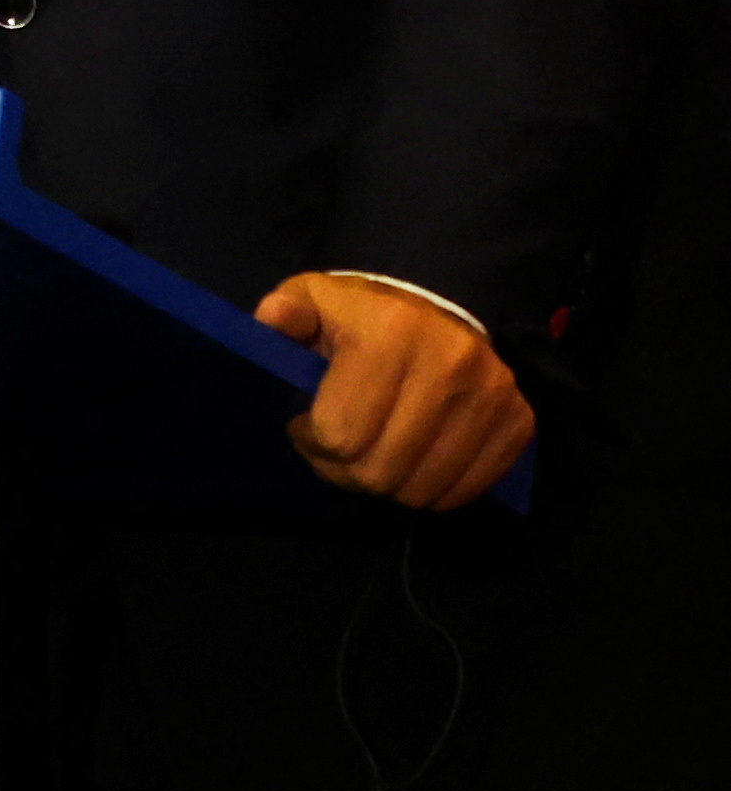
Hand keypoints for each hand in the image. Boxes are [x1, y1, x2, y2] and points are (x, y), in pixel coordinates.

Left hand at [257, 271, 534, 511]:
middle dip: (345, 472)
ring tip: (372, 456)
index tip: (304, 426)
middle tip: (336, 452)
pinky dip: (431, 491)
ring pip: (422, 491)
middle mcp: (450, 366)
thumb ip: (286, 312)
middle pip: (381, 472)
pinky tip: (412, 463)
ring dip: (388, 486)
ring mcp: (491, 397)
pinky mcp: (519, 422)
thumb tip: (272, 319)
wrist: (444, 306)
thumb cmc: (363, 314)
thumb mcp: (315, 300)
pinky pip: (465, 491)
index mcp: (391, 335)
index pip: (341, 435)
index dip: (311, 442)